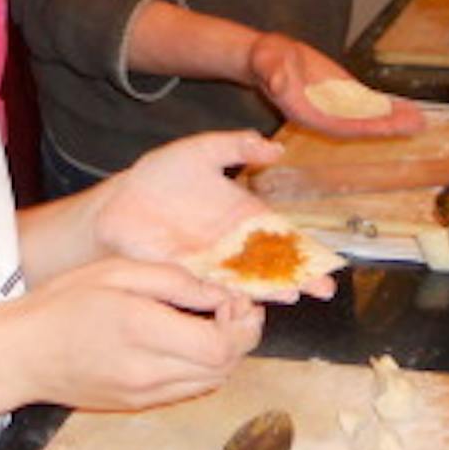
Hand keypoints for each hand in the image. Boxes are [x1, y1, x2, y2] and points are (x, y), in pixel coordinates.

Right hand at [0, 257, 263, 410]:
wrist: (19, 355)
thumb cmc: (62, 303)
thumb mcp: (117, 272)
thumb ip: (174, 281)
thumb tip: (219, 294)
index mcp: (141, 330)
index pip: (219, 345)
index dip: (240, 323)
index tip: (233, 299)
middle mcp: (146, 371)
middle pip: (223, 367)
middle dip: (241, 336)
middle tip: (233, 308)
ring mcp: (142, 395)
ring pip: (211, 383)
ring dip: (224, 354)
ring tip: (212, 323)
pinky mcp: (136, 405)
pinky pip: (187, 390)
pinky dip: (201, 368)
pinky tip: (187, 342)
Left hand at [91, 131, 337, 302]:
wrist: (120, 203)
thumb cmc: (159, 175)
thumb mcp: (202, 151)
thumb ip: (237, 146)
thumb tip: (276, 147)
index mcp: (245, 215)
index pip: (284, 235)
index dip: (307, 248)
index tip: (328, 261)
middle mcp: (235, 245)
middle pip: (275, 265)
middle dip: (300, 277)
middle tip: (322, 289)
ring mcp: (214, 264)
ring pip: (250, 282)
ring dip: (271, 291)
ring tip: (292, 296)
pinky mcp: (190, 277)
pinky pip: (216, 291)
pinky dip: (232, 298)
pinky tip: (249, 303)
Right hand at [247, 33, 422, 140]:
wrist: (268, 58)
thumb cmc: (267, 61)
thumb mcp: (268, 63)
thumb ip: (273, 75)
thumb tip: (278, 84)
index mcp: (308, 113)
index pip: (340, 125)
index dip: (365, 127)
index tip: (388, 128)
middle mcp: (325, 115)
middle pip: (360, 125)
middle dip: (388, 127)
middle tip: (417, 126)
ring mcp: (336, 107)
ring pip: (368, 117)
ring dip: (393, 119)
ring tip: (420, 120)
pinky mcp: (342, 95)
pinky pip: (367, 104)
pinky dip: (386, 106)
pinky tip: (404, 107)